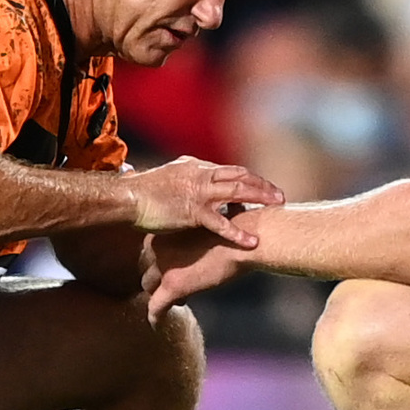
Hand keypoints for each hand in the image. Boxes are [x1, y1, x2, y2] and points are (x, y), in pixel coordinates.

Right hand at [122, 156, 282, 246]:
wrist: (129, 197)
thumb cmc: (145, 190)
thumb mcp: (171, 176)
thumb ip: (188, 175)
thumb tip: (196, 172)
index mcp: (197, 167)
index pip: (231, 170)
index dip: (250, 178)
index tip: (264, 186)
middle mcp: (202, 176)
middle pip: (241, 176)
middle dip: (262, 185)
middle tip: (279, 196)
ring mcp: (199, 193)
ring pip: (238, 192)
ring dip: (260, 198)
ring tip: (277, 207)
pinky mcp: (193, 212)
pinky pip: (221, 223)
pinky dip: (238, 232)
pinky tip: (251, 242)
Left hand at [142, 228, 248, 319]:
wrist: (243, 243)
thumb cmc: (234, 234)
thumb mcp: (207, 231)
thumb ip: (195, 240)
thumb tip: (199, 249)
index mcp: (167, 231)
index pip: (151, 250)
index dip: (160, 262)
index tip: (171, 268)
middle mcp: (159, 247)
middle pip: (147, 267)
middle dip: (157, 277)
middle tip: (174, 284)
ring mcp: (164, 268)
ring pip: (148, 285)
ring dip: (159, 293)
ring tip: (175, 300)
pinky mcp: (173, 286)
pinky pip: (156, 306)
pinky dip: (156, 316)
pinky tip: (157, 323)